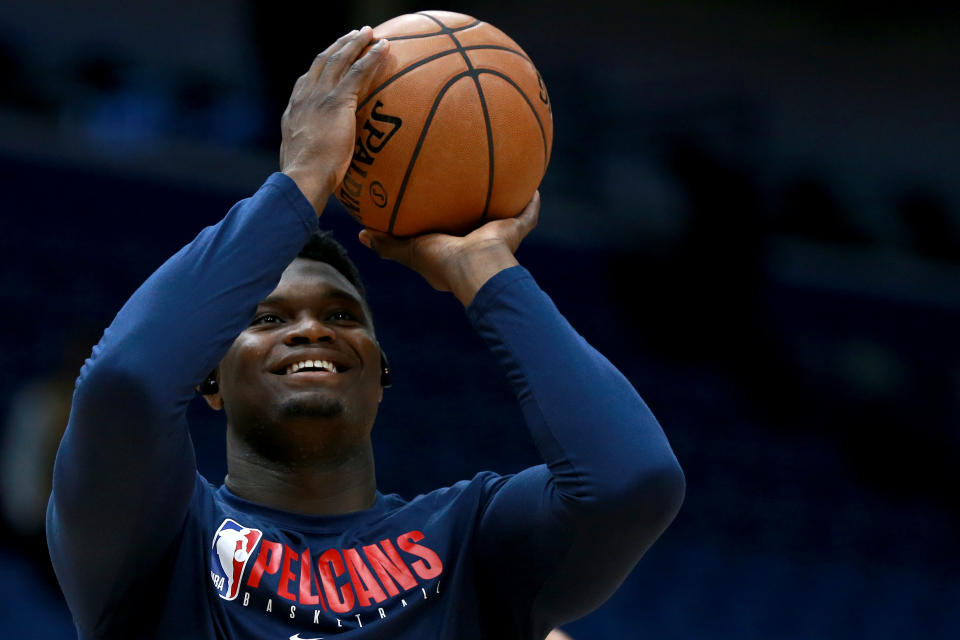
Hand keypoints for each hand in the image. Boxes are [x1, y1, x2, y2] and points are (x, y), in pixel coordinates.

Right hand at [280, 27, 388, 213]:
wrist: (302, 178)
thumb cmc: (304, 181)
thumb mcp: (301, 162)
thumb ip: (310, 154)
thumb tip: (318, 164)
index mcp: (294, 112)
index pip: (307, 81)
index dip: (321, 67)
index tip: (331, 58)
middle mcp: (304, 98)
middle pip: (322, 62)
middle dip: (338, 47)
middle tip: (353, 36)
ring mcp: (319, 97)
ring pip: (339, 60)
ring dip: (355, 44)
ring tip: (369, 34)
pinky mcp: (337, 101)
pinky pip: (358, 72)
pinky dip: (371, 57)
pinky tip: (384, 48)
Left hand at [358, 192, 540, 305]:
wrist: (474, 267)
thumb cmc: (440, 261)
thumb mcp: (407, 250)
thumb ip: (386, 243)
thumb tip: (360, 234)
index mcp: (454, 250)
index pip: (448, 228)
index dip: (444, 214)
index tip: (439, 198)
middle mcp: (477, 243)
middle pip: (476, 219)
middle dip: (474, 204)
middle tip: (468, 180)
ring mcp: (498, 239)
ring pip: (504, 216)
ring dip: (506, 200)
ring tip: (505, 173)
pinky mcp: (515, 231)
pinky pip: (527, 214)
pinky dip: (531, 202)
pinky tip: (533, 184)